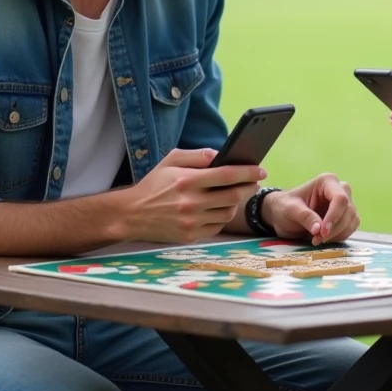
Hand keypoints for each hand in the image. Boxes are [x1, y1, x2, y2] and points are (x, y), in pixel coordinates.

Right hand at [120, 148, 264, 243]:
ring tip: (233, 195)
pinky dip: (222, 217)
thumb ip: (197, 156)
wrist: (131, 214)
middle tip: (254, 183)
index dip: (247, 172)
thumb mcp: (171, 161)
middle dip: (248, 188)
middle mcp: (191, 202)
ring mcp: (191, 221)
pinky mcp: (190, 235)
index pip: (227, 175)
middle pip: (233, 196)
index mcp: (187, 180)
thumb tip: (221, 155)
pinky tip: (218, 209)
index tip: (260, 170)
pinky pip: (217, 226)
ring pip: (228, 213)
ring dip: (235, 203)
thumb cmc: (153, 185)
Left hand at [262, 173, 359, 244]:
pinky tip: (325, 239)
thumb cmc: (284, 207)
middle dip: (334, 228)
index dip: (334, 216)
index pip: (340, 198)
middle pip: (349, 210)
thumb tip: (319, 229)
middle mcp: (340, 189)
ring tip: (317, 239)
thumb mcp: (289, 210)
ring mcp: (345, 203)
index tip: (322, 232)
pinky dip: (340, 236)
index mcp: (327, 181)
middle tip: (317, 239)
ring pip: (352, 220)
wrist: (281, 215)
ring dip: (337, 234)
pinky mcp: (346, 216)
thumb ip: (304, 216)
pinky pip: (351, 228)